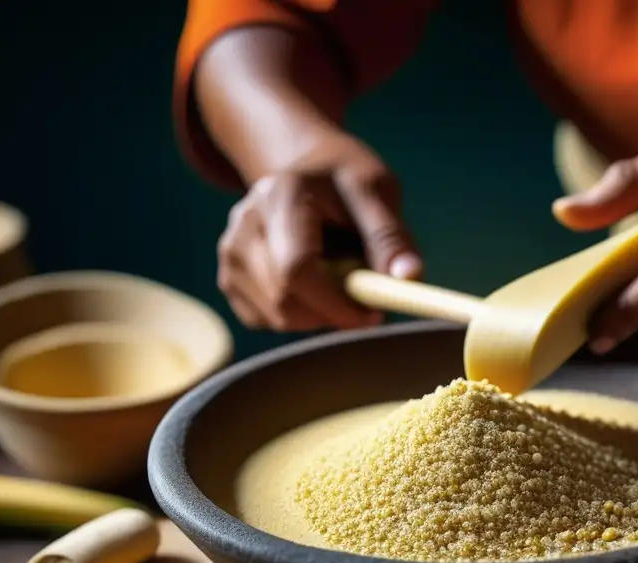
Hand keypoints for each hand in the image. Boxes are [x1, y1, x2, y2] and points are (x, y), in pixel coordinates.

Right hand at [217, 130, 422, 331]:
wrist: (302, 168)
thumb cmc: (344, 180)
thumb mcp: (376, 189)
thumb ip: (391, 235)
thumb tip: (409, 277)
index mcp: (282, 195)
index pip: (297, 268)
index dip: (336, 304)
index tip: (373, 315)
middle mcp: (245, 223)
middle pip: (284, 300)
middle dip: (332, 313)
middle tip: (366, 302)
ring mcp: (230, 252)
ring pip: (276, 316)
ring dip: (318, 315)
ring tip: (339, 278)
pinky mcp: (228, 276)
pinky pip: (267, 320)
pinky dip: (299, 315)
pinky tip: (313, 284)